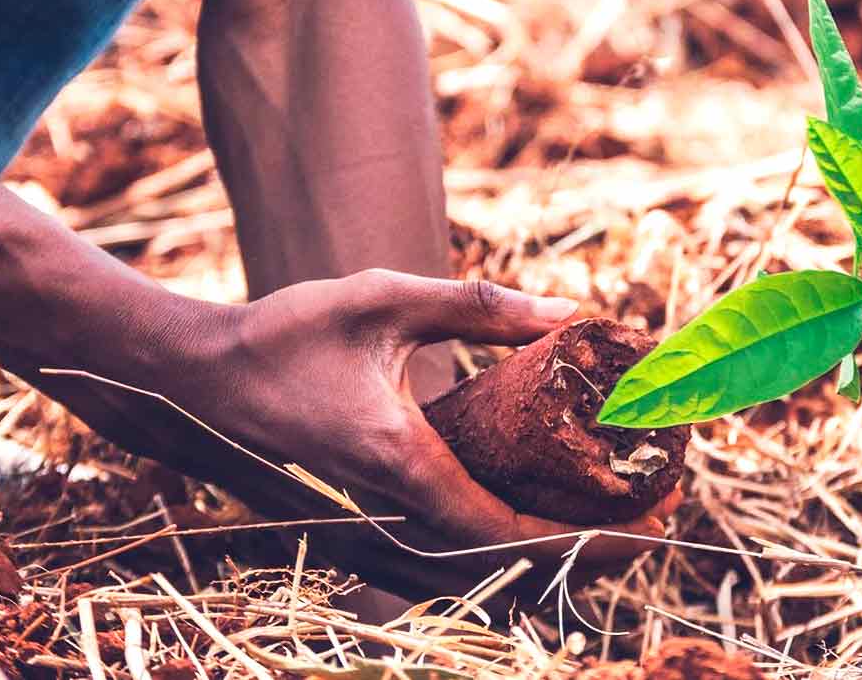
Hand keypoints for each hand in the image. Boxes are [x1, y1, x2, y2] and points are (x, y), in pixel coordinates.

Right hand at [33, 270, 673, 604]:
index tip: (646, 523)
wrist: (204, 375)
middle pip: (510, 560)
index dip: (585, 536)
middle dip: (589, 550)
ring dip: (557, 548)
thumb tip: (572, 315)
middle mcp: (397, 505)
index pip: (509, 529)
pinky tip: (549, 509)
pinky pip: (459, 539)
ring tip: (619, 520)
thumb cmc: (286, 333)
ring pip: (485, 560)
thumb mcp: (387, 301)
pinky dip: (514, 536)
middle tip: (657, 523)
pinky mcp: (383, 501)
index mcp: (405, 464)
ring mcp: (386, 512)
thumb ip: (481, 307)